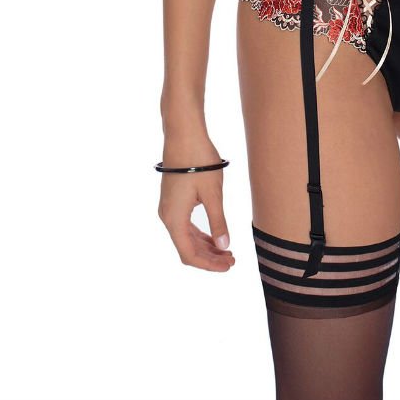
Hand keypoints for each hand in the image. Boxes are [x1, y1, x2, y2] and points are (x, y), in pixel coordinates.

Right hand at [157, 132, 234, 272]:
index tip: (228, 266)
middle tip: (232, 260)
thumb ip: (218, 221)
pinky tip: (214, 235)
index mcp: (174, 219)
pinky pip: (185, 225)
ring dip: (205, 246)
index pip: (189, 254)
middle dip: (209, 257)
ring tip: (227, 251)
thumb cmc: (199, 160)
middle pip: (187, 248)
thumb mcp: (213, 193)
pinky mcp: (173, 200)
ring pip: (186, 237)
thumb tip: (224, 247)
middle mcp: (167, 217)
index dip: (209, 265)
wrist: (183, 133)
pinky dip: (200, 234)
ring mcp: (168, 208)